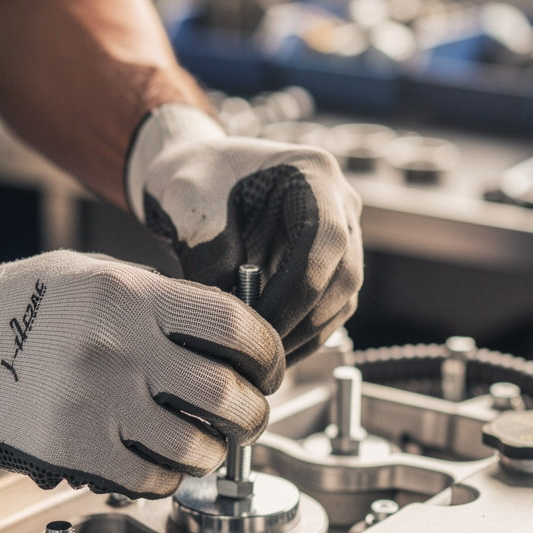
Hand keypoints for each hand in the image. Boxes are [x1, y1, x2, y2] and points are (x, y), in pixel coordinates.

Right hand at [0, 246, 283, 497]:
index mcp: (133, 297)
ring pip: (195, 446)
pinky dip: (167, 477)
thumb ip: (161, 304)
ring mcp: (97, 402)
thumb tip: (225, 337)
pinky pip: (148, 477)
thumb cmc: (21, 304)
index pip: (236, 326)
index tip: (268, 369)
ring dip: (212, 452)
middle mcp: (122, 348)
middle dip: (252, 413)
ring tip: (204, 444)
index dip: (269, 354)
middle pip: (227, 395)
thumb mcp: (97, 275)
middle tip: (248, 416)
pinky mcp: (73, 448)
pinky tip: (161, 463)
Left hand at [127, 104, 363, 359]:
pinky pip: (328, 312)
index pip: (324, 243)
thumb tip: (235, 315)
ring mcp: (342, 237)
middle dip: (298, 323)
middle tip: (253, 355)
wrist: (194, 179)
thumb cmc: (191, 179)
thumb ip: (212, 255)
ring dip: (302, 337)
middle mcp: (340, 204)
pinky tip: (265, 352)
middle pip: (343, 278)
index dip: (292, 293)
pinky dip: (300, 337)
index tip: (253, 327)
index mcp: (313, 174)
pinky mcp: (329, 267)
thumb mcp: (189, 204)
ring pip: (341, 302)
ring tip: (255, 359)